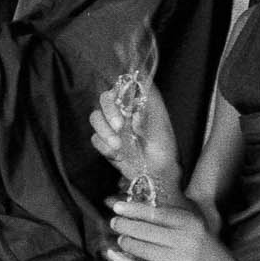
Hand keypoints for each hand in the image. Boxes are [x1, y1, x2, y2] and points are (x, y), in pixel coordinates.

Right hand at [88, 76, 181, 197]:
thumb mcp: (160, 129)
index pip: (122, 86)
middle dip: (109, 112)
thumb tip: (135, 103)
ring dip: (104, 131)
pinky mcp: (105, 143)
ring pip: (95, 118)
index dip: (119, 90)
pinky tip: (118, 155)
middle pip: (104, 100)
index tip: (125, 103)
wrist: (158, 173)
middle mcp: (122, 112)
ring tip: (118, 146)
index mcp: (137, 103)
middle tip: (119, 127)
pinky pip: (95, 139)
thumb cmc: (164, 148)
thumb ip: (147, 115)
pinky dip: (104, 147)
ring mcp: (112, 127)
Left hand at [104, 200, 251, 260]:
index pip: (156, 213)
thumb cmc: (207, 254)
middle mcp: (185, 241)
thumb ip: (173, 221)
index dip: (133, 209)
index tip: (117, 206)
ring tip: (121, 238)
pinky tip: (114, 255)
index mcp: (191, 224)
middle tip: (114, 222)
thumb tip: (139, 210)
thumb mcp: (197, 231)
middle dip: (124, 225)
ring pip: (141, 249)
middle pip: (145, 230)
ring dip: (125, 242)